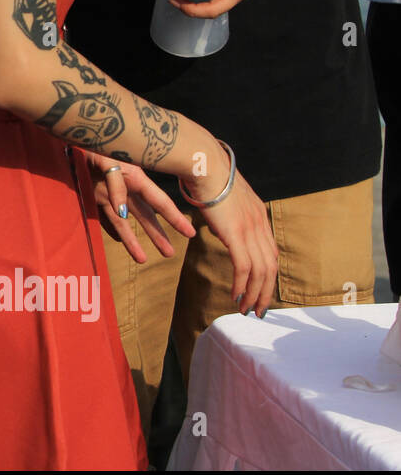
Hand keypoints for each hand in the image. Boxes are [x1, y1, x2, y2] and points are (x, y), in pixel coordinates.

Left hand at [86, 151, 194, 262]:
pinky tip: (119, 241)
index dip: (175, 218)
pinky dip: (112, 230)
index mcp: (137, 178)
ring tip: (142, 259)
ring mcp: (110, 194)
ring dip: (133, 241)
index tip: (189, 233)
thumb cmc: (94, 146)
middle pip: (146, 216)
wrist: (74, 138)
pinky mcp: (95, 196)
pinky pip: (105, 218)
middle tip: (170, 254)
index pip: (160, 202)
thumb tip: (123, 213)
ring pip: (125, 222)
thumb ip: (117, 184)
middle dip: (158, 235)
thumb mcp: (107, 161)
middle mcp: (127, 189)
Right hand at [183, 155, 278, 317]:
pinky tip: (235, 296)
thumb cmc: (207, 176)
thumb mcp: (224, 198)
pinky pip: (244, 267)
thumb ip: (227, 213)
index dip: (267, 276)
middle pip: (270, 267)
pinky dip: (242, 285)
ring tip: (246, 309)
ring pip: (260, 271)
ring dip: (254, 294)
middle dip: (265, 292)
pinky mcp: (236, 233)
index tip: (259, 291)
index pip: (270, 253)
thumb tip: (220, 224)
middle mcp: (259, 224)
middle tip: (257, 310)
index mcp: (259, 216)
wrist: (205, 164)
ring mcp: (250, 229)